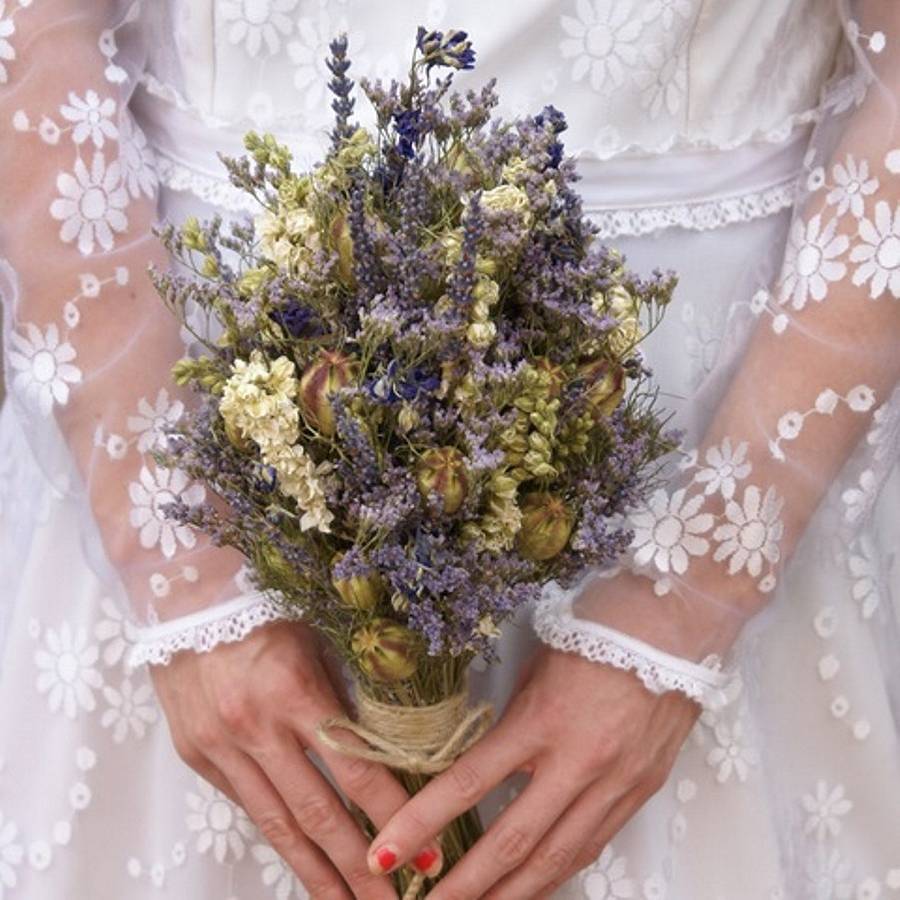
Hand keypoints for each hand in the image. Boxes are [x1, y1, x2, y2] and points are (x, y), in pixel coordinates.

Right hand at [151, 621, 439, 898]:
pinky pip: (245, 804)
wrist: (183, 595)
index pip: (355, 771)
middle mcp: (254, 726)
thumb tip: (390, 747)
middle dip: (358, 868)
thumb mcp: (318, 638)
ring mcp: (220, 746)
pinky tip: (303, 860)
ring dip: (315, 872)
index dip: (393, 816)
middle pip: (316, 814)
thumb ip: (347, 693)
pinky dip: (277, 834)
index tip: (423, 854)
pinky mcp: (196, 756)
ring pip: (275, 825)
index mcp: (294, 690)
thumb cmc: (266, 606)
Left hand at [367, 647, 698, 898]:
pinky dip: (556, 872)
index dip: (422, 822)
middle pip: (512, 840)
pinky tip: (532, 888)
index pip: (469, 783)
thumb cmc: (599, 630)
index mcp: (541, 719)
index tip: (385, 851)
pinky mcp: (640, 792)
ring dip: (511, 894)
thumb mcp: (538, 667)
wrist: (677, 627)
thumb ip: (513, 719)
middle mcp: (578, 761)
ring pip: (556, 858)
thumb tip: (485, 760)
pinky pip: (592, 845)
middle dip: (465, 884)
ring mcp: (614, 783)